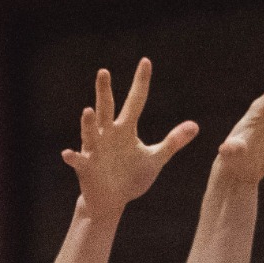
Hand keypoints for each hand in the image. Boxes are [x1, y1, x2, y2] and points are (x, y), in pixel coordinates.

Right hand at [62, 57, 199, 215]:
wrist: (111, 201)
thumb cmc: (131, 178)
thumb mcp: (155, 158)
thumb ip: (172, 142)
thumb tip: (195, 125)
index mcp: (125, 129)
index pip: (135, 101)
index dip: (141, 82)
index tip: (145, 62)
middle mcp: (108, 135)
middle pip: (107, 108)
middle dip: (104, 91)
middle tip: (103, 72)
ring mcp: (95, 150)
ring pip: (91, 133)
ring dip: (89, 123)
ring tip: (88, 110)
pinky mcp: (86, 167)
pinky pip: (79, 161)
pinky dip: (73, 157)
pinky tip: (68, 153)